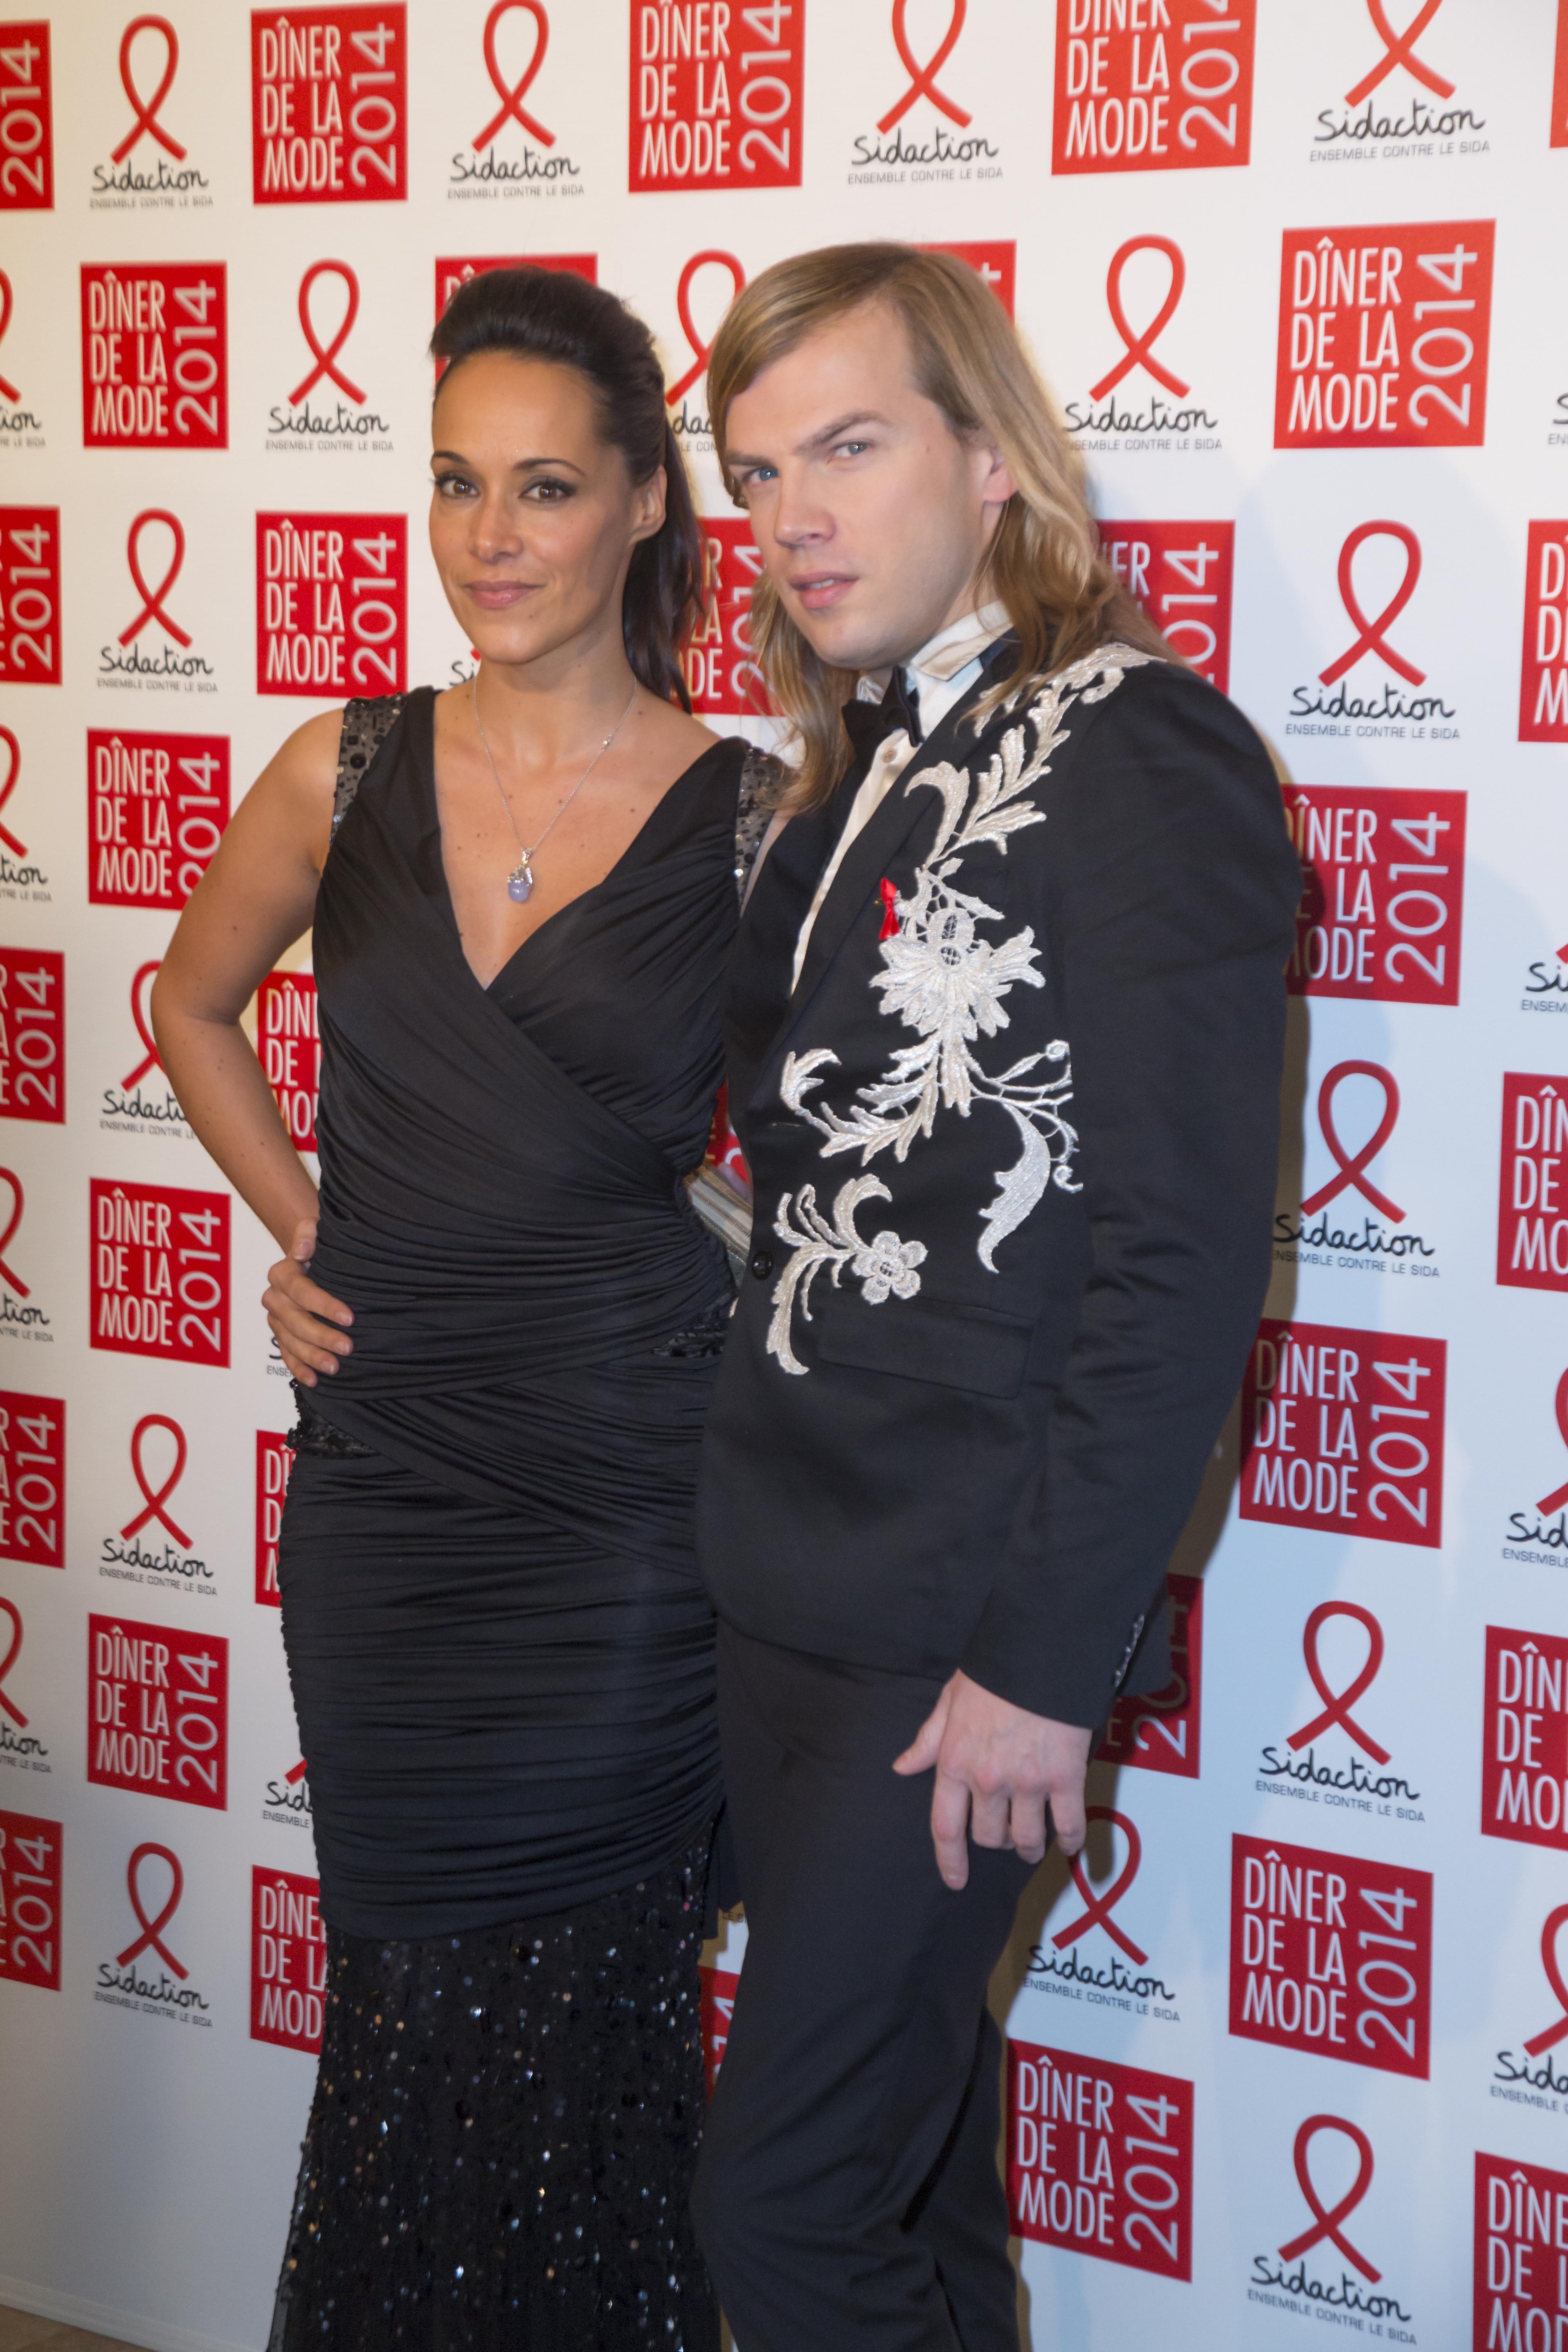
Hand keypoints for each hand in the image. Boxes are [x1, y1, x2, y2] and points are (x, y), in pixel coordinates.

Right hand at [263, 1217, 352, 1385]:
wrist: (308, 1256)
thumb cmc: (318, 1245)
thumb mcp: (314, 1229)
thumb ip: (308, 1233)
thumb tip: (303, 1250)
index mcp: (281, 1274)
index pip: (301, 1291)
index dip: (324, 1305)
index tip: (350, 1317)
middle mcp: (274, 1297)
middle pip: (295, 1321)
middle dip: (321, 1336)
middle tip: (347, 1348)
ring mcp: (276, 1318)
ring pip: (290, 1341)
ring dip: (311, 1357)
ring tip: (335, 1368)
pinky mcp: (280, 1334)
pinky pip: (286, 1353)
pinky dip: (298, 1368)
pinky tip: (314, 1380)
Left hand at [893, 1670, 1093, 1890]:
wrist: (1040, 1653)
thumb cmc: (992, 1675)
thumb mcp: (949, 1702)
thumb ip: (928, 1740)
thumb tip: (902, 1767)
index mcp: (955, 1763)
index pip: (945, 1828)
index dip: (949, 1861)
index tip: (956, 1880)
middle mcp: (988, 1780)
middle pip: (988, 1836)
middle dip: (994, 1841)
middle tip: (1002, 1835)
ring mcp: (1028, 1783)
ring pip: (1025, 1838)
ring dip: (1027, 1848)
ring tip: (1031, 1846)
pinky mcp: (1065, 1778)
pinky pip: (1068, 1825)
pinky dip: (1069, 1841)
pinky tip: (1068, 1844)